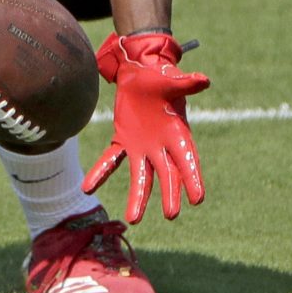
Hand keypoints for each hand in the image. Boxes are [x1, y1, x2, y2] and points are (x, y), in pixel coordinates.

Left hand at [82, 32, 209, 223]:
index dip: (192, 177)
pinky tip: (87, 188)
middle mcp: (161, 146)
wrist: (139, 73)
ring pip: (141, 176)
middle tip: (171, 214)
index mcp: (177, 132)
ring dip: (138, 197)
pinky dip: (100, 173)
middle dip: (169, 193)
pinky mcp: (122, 141)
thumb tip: (204, 80)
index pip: (187, 158)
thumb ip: (185, 83)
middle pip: (167, 174)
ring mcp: (141, 147)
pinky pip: (110, 160)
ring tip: (132, 219)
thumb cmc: (159, 78)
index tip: (198, 199)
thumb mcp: (171, 80)